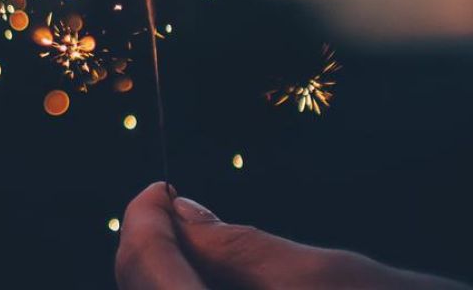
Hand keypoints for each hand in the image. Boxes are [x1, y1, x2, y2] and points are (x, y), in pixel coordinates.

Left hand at [115, 182, 471, 289]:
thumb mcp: (330, 277)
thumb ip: (242, 249)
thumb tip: (183, 213)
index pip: (148, 274)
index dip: (141, 225)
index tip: (157, 191)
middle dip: (152, 254)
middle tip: (172, 211)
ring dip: (174, 280)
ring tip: (200, 244)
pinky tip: (223, 283)